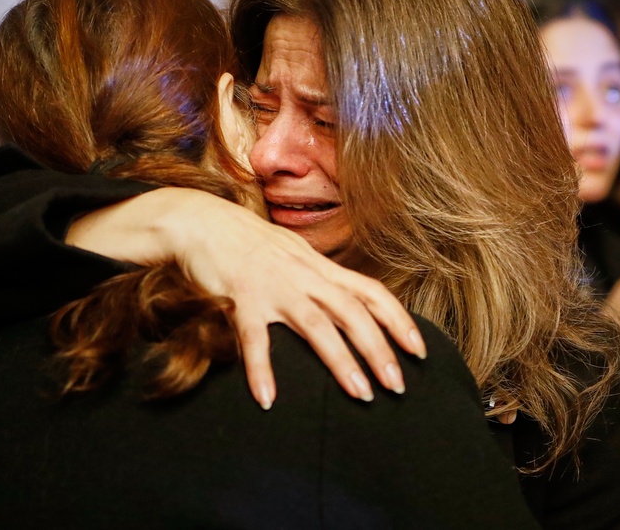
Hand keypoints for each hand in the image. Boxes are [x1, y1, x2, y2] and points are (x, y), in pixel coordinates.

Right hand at [66, 188, 426, 408]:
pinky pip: (254, 337)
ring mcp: (274, 286)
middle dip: (379, 349)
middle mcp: (304, 275)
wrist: (200, 221)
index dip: (398, 320)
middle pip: (352, 312)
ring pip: (317, 324)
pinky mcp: (240, 297)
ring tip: (361, 393)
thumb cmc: (248, 242)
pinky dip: (261, 369)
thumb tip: (348, 301)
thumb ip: (318, 277)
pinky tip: (267, 399)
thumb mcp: (293, 254)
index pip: (370, 291)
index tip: (419, 350)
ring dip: (341, 361)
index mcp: (319, 267)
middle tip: (398, 386)